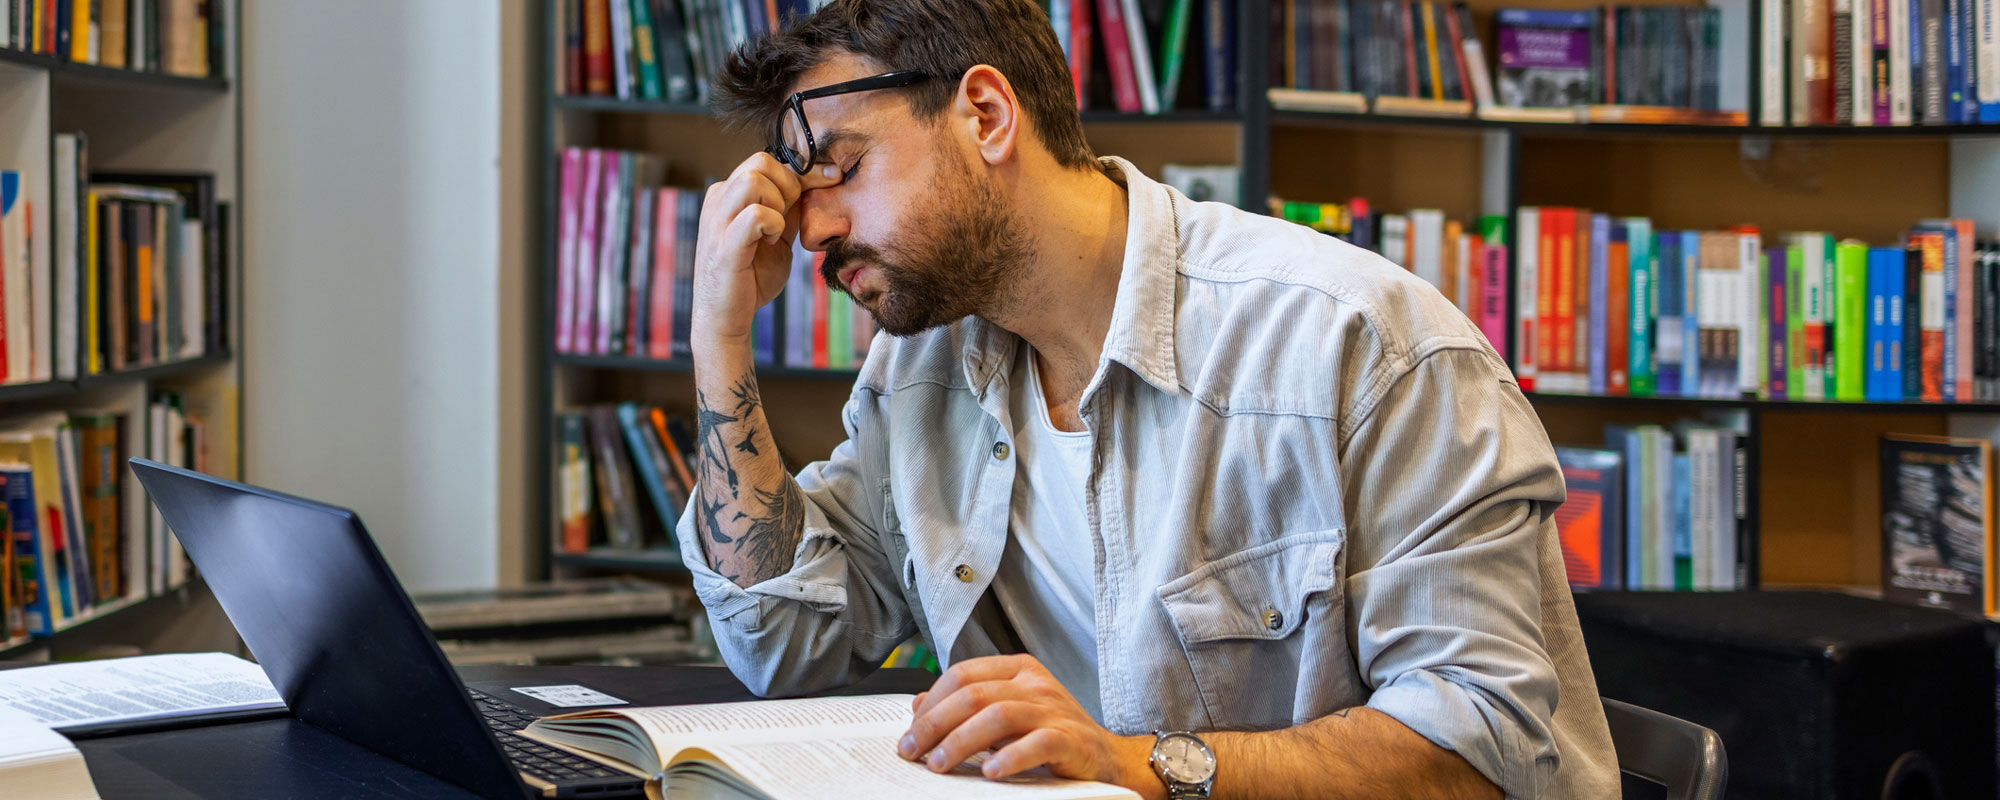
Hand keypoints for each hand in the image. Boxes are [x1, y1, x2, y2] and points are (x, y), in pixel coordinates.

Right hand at [691, 153, 841, 344]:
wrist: (727, 318)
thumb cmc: (751, 276)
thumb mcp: (777, 235)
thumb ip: (791, 210)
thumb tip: (818, 181)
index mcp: (729, 194)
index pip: (767, 161)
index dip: (804, 168)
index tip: (833, 177)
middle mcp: (718, 200)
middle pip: (760, 162)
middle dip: (789, 185)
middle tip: (790, 217)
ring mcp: (717, 221)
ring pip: (754, 180)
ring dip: (777, 204)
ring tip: (777, 231)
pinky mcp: (724, 246)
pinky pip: (756, 215)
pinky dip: (773, 226)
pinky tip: (771, 243)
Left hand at [898, 655, 1158, 795]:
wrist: (1106, 758)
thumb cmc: (1052, 734)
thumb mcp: (1008, 712)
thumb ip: (968, 706)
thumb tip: (918, 706)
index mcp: (1017, 669)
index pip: (962, 675)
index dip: (930, 704)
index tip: (908, 734)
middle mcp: (1034, 683)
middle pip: (972, 694)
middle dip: (934, 725)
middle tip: (911, 752)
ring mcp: (1053, 708)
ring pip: (997, 716)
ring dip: (960, 742)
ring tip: (938, 765)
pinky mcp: (1070, 738)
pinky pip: (1037, 743)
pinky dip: (1010, 758)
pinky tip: (991, 773)